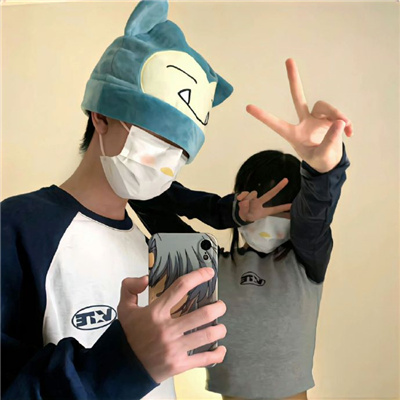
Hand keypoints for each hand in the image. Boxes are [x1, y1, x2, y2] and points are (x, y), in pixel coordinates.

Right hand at [117, 268, 226, 383]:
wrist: (122, 367)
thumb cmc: (128, 335)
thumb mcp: (124, 307)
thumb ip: (130, 287)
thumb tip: (145, 278)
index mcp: (155, 312)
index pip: (181, 287)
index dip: (198, 277)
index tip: (209, 273)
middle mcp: (167, 329)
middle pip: (202, 314)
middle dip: (218, 308)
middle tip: (220, 306)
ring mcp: (174, 348)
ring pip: (207, 336)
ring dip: (220, 329)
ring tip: (221, 326)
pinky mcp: (178, 365)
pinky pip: (204, 359)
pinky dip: (216, 354)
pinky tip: (220, 349)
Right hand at [238, 178, 291, 222]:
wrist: (239, 214)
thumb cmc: (247, 216)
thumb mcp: (247, 217)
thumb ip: (245, 209)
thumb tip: (244, 201)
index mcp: (263, 211)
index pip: (274, 209)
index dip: (283, 207)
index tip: (292, 205)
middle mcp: (260, 202)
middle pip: (270, 194)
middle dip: (278, 187)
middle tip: (286, 180)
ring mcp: (254, 198)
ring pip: (253, 193)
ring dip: (247, 199)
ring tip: (243, 206)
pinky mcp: (247, 194)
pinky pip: (245, 193)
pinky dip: (242, 196)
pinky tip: (239, 200)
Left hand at [246, 58, 352, 172]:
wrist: (330, 163)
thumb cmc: (320, 161)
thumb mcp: (322, 156)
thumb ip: (330, 141)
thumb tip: (340, 122)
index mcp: (293, 135)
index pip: (276, 124)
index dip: (263, 116)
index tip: (248, 107)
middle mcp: (303, 123)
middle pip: (297, 97)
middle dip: (294, 79)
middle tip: (289, 60)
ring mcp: (316, 118)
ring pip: (324, 106)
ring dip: (336, 114)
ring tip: (345, 126)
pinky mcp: (329, 118)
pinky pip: (338, 114)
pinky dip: (346, 123)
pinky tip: (350, 133)